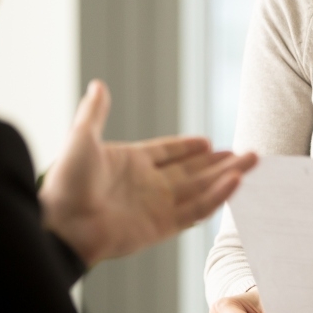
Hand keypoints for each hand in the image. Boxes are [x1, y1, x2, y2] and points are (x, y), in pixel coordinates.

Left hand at [39, 80, 257, 265]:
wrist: (60, 225)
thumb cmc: (65, 182)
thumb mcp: (81, 138)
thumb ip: (95, 113)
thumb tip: (97, 85)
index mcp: (131, 162)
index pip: (167, 152)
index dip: (187, 148)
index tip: (209, 142)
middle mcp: (148, 185)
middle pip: (192, 171)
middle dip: (220, 162)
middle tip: (248, 152)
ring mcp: (156, 206)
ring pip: (201, 189)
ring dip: (226, 176)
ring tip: (252, 162)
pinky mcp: (162, 227)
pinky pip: (196, 209)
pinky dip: (217, 197)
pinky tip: (235, 182)